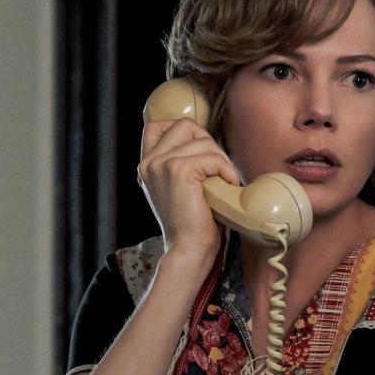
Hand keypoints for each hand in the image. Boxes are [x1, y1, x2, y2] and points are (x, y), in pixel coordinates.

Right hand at [138, 114, 241, 268]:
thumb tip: (204, 139)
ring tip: (223, 182)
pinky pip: (212, 157)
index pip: (157, 124)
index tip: (201, 151)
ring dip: (222, 160)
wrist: (188, 249)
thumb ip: (181, 163)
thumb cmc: (192, 222)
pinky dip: (226, 170)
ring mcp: (161, 164)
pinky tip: (227, 187)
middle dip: (209, 144)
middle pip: (186, 125)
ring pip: (203, 140)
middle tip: (218, 171)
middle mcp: (149, 162)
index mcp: (147, 165)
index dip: (184, 130)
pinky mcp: (178, 170)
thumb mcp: (179, 187)